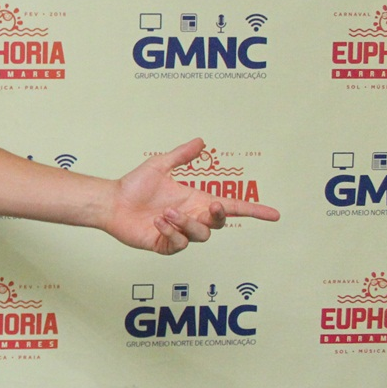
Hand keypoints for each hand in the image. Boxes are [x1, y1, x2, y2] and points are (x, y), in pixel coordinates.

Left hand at [106, 138, 278, 253]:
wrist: (112, 202)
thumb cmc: (134, 185)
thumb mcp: (160, 165)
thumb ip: (181, 155)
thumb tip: (201, 142)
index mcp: (195, 201)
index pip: (231, 208)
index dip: (253, 211)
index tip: (274, 214)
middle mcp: (191, 218)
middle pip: (217, 224)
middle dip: (216, 216)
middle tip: (208, 204)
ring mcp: (179, 233)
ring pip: (199, 235)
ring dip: (185, 223)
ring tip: (165, 213)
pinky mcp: (165, 245)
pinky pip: (179, 244)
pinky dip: (170, 233)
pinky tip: (157, 222)